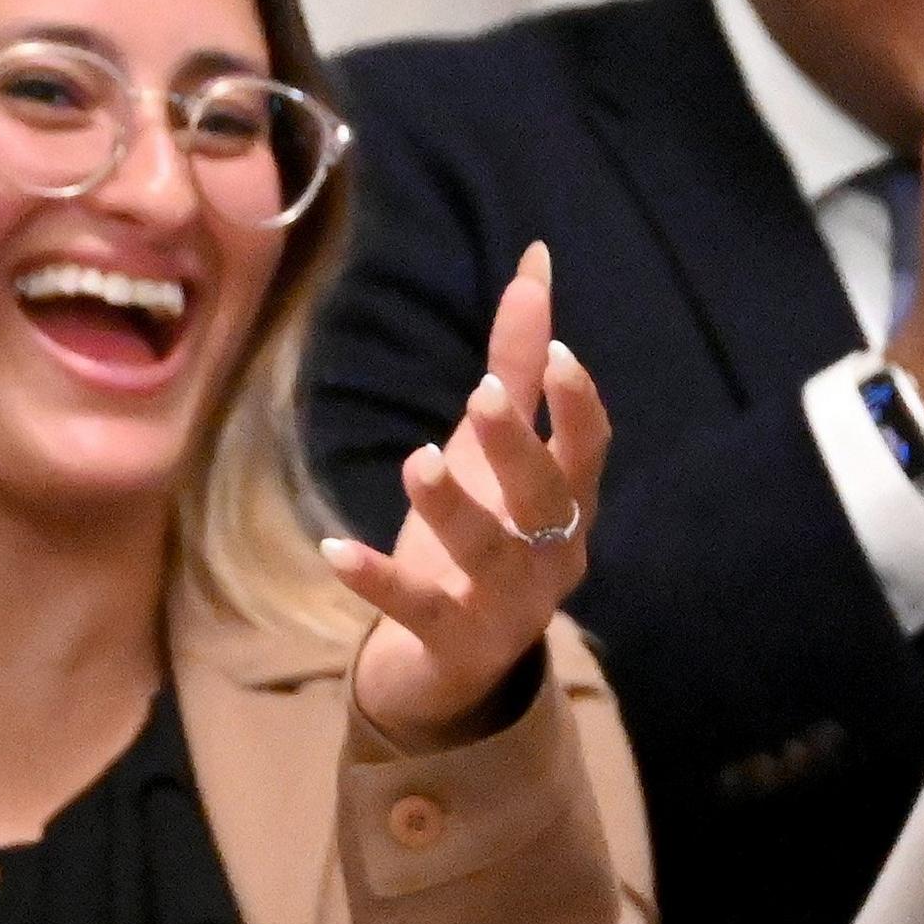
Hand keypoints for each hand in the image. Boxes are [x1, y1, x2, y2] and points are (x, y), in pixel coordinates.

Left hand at [339, 242, 613, 744]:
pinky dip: (377, 580)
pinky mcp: (452, 640)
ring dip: (453, 508)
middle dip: (515, 447)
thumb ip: (518, 365)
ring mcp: (505, 603)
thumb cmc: (488, 534)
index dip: (579, 406)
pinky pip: (416, 610)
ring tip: (417, 460)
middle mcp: (549, 553)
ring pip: (486, 554)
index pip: (589, 450)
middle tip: (478, 397)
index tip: (559, 352)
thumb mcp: (497, 450)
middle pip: (544, 498)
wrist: (455, 660)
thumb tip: (536, 263)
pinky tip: (333, 550)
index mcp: (568, 503)